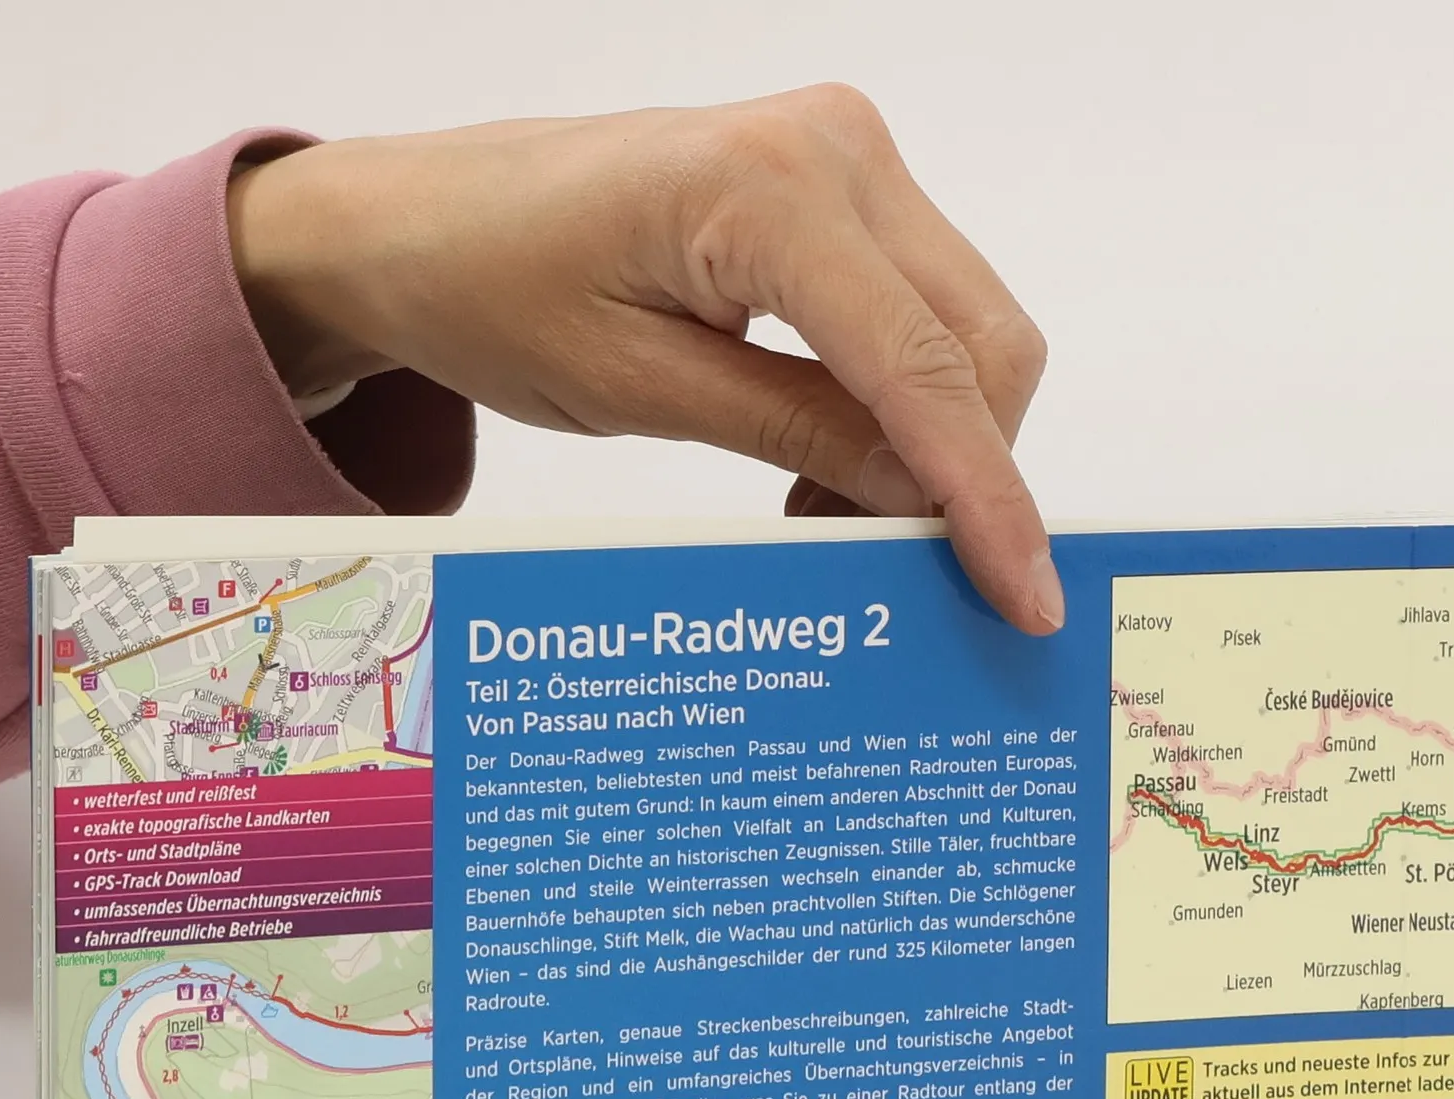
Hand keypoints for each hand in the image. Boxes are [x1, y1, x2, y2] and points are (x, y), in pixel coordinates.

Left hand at [227, 86, 1060, 632]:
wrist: (428, 219)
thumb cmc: (495, 290)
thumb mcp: (640, 389)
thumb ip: (797, 433)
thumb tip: (923, 503)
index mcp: (769, 190)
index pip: (924, 370)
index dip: (985, 495)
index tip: (1025, 596)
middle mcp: (836, 146)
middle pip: (982, 341)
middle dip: (962, 473)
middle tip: (876, 566)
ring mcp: (846, 154)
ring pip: (967, 329)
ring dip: (931, 442)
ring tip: (820, 511)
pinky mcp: (840, 182)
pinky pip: (920, 308)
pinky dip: (903, 400)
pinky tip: (828, 455)